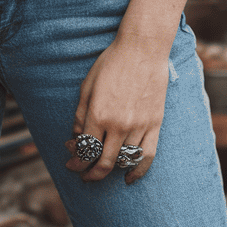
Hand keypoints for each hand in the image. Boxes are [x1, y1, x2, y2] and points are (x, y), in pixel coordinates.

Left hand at [64, 36, 170, 184]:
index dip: (76, 161)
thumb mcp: (88, 85)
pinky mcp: (155, 124)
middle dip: (90, 173)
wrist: (142, 49)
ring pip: (123, 160)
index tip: (71, 164)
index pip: (85, 149)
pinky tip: (129, 178)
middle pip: (103, 162)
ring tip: (101, 171)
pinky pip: (147, 156)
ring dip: (110, 171)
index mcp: (99, 114)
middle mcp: (119, 124)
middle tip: (83, 174)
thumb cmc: (112, 62)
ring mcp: (139, 126)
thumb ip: (81, 114)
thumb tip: (77, 137)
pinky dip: (138, 171)